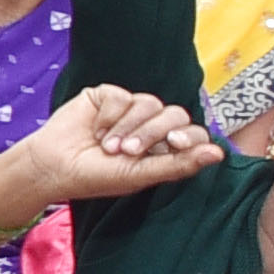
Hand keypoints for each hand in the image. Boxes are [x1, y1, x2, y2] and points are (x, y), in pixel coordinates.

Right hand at [5, 83, 225, 209]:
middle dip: (152, 132)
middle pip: (174, 114)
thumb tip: (219, 154)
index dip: (188, 135)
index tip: (173, 142)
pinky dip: (109, 115)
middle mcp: (151, 125)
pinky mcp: (107, 96)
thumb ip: (179, 164)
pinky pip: (122, 96)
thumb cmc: (97, 177)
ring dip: (128, 127)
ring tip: (108, 145)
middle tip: (128, 151)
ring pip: (149, 103)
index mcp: (164, 147)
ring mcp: (129, 110)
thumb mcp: (140, 175)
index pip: (192, 133)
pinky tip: (96, 129)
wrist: (53, 166)